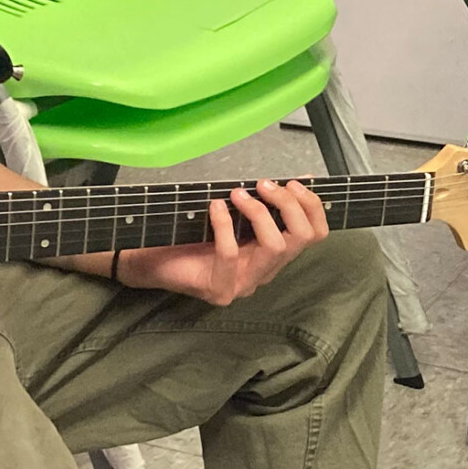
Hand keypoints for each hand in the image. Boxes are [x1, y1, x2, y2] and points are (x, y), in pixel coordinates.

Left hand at [113, 180, 325, 306]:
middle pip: (302, 238)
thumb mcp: (233, 216)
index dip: (312, 205)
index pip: (315, 234)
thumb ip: (260, 204)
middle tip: (264, 185)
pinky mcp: (221, 289)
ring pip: (275, 247)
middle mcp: (266, 272)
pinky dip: (224, 224)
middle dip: (288, 204)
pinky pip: (231, 253)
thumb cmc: (190, 237)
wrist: (152, 262)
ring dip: (259, 212)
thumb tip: (292, 178)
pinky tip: (214, 207)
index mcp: (273, 254)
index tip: (293, 182)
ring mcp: (245, 284)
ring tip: (238, 194)